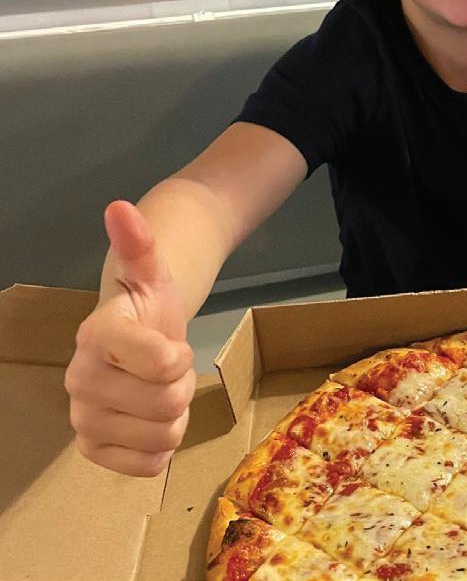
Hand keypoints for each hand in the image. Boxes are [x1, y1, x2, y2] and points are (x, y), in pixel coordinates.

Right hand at [65, 201, 195, 475]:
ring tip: (159, 390)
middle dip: (181, 385)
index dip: (180, 356)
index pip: (164, 363)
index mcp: (97, 335)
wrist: (136, 336)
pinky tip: (150, 419)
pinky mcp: (92, 449)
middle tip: (168, 368)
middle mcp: (79, 380)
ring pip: (163, 435)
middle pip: (169, 401)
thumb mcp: (153, 272)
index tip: (170, 344)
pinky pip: (148, 466)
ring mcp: (82, 418)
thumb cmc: (148, 305)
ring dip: (174, 414)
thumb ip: (140, 243)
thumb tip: (121, 207)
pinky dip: (161, 447)